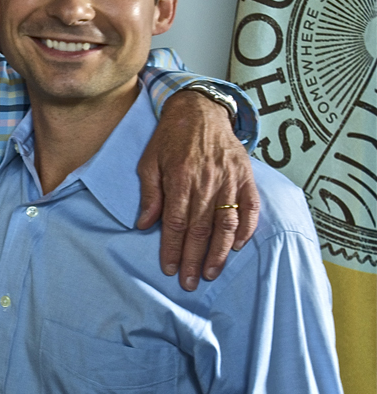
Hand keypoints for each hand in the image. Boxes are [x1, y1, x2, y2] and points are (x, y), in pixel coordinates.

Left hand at [137, 91, 259, 290]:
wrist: (200, 110)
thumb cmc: (170, 137)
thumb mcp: (149, 161)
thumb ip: (150, 194)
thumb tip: (143, 225)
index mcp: (180, 178)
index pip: (175, 222)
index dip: (171, 248)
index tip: (168, 268)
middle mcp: (207, 181)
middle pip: (200, 229)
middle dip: (193, 259)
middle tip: (189, 283)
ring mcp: (230, 180)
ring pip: (226, 224)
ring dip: (220, 253)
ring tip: (211, 273)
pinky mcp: (246, 177)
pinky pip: (251, 208)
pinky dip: (247, 229)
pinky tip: (238, 247)